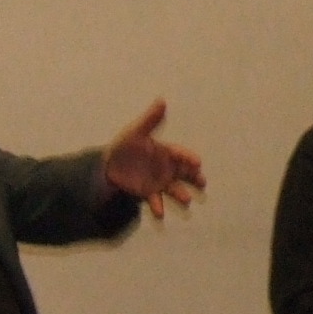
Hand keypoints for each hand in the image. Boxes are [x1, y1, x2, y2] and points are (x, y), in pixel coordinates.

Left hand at [102, 100, 205, 217]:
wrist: (109, 165)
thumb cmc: (125, 145)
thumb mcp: (135, 131)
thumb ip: (150, 119)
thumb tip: (161, 100)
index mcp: (165, 152)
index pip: (180, 154)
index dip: (189, 158)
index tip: (197, 162)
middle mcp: (165, 167)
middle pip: (184, 173)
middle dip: (194, 178)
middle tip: (203, 183)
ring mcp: (158, 181)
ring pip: (173, 188)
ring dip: (180, 194)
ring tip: (187, 200)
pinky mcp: (148, 193)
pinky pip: (155, 200)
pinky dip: (158, 206)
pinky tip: (160, 213)